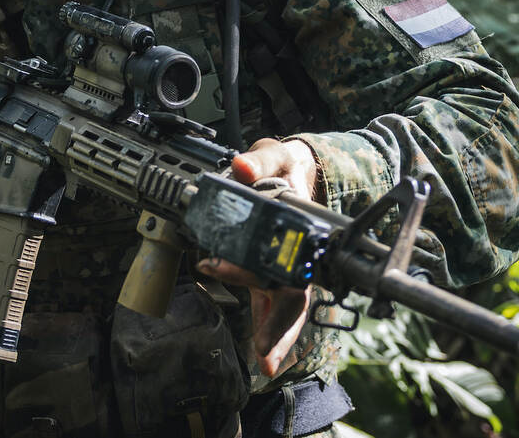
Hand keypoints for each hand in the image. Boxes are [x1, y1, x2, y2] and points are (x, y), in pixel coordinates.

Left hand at [196, 138, 320, 376]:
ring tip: (265, 363)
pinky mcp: (269, 272)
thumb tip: (241, 167)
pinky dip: (266, 324)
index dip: (257, 274)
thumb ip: (258, 160)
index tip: (218, 268)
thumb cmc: (287, 165)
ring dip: (275, 334)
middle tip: (266, 356)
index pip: (283, 261)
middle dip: (281, 328)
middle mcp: (295, 254)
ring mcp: (283, 266)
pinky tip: (261, 352)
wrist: (294, 170)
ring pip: (284, 306)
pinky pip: (269, 301)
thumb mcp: (275, 154)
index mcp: (300, 230)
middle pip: (292, 297)